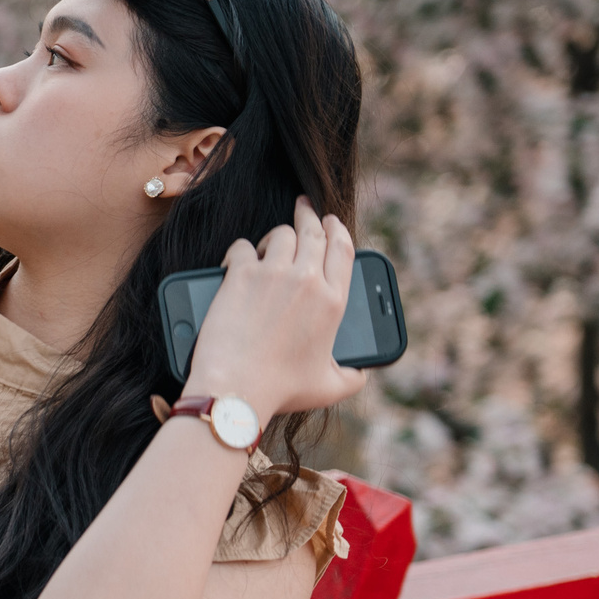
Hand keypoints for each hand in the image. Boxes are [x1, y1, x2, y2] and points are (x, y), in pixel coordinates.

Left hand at [180, 195, 369, 420]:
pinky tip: (236, 262)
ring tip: (270, 243)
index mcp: (332, 302)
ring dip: (276, 236)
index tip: (332, 221)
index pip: (343, 249)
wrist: (236, 390)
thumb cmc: (280, 390)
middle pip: (313, 232)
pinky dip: (239, 251)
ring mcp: (273, 274)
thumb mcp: (328, 388)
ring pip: (281, 234)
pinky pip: (242, 247)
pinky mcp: (240, 275)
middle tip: (305, 208)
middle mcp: (307, 281)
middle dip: (310, 215)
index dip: (338, 229)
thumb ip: (352, 377)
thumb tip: (362, 373)